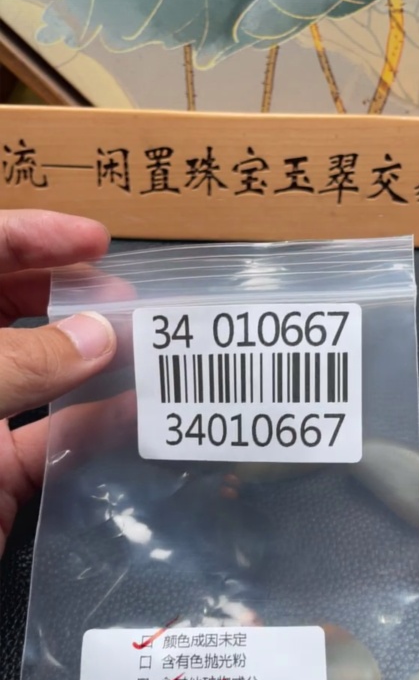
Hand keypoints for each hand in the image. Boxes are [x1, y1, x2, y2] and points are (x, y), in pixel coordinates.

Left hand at [0, 209, 117, 556]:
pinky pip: (54, 442)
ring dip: (90, 360)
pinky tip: (140, 414)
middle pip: (5, 310)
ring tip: (144, 346)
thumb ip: (20, 363)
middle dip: (67, 294)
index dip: (29, 237)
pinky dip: (96, 428)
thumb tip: (97, 335)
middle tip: (125, 298)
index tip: (95, 239)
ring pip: (37, 377)